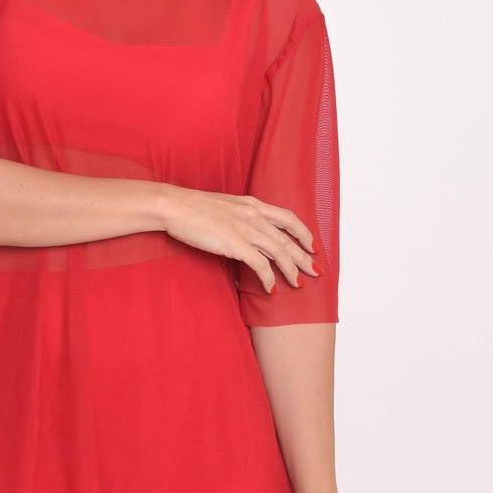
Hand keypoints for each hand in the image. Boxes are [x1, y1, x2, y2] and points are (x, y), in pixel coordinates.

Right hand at [162, 185, 318, 293]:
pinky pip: (261, 265)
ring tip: (299, 284)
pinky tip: (271, 288)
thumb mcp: (224, 206)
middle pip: (288, 238)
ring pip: (280, 252)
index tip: (312, 245)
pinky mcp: (236, 244)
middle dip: (304, 257)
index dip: (303, 232)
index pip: (288, 218)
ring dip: (292, 270)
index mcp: (252, 204)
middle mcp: (254, 215)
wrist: (176, 206)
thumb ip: (239, 216)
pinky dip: (269, 279)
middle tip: (316, 271)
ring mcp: (246, 229)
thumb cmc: (193, 207)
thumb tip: (245, 232)